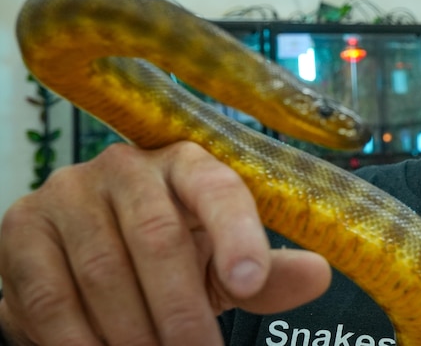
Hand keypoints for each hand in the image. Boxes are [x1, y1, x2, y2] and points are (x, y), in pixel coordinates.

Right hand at [0, 141, 331, 344]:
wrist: (88, 249)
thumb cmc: (169, 251)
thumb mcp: (220, 261)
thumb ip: (267, 272)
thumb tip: (320, 274)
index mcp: (187, 163)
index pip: (218, 188)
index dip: (237, 233)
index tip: (251, 282)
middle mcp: (126, 166)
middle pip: (158, 236)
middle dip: (182, 310)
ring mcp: (68, 193)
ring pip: (104, 270)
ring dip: (133, 331)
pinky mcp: (22, 229)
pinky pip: (49, 296)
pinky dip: (79, 341)